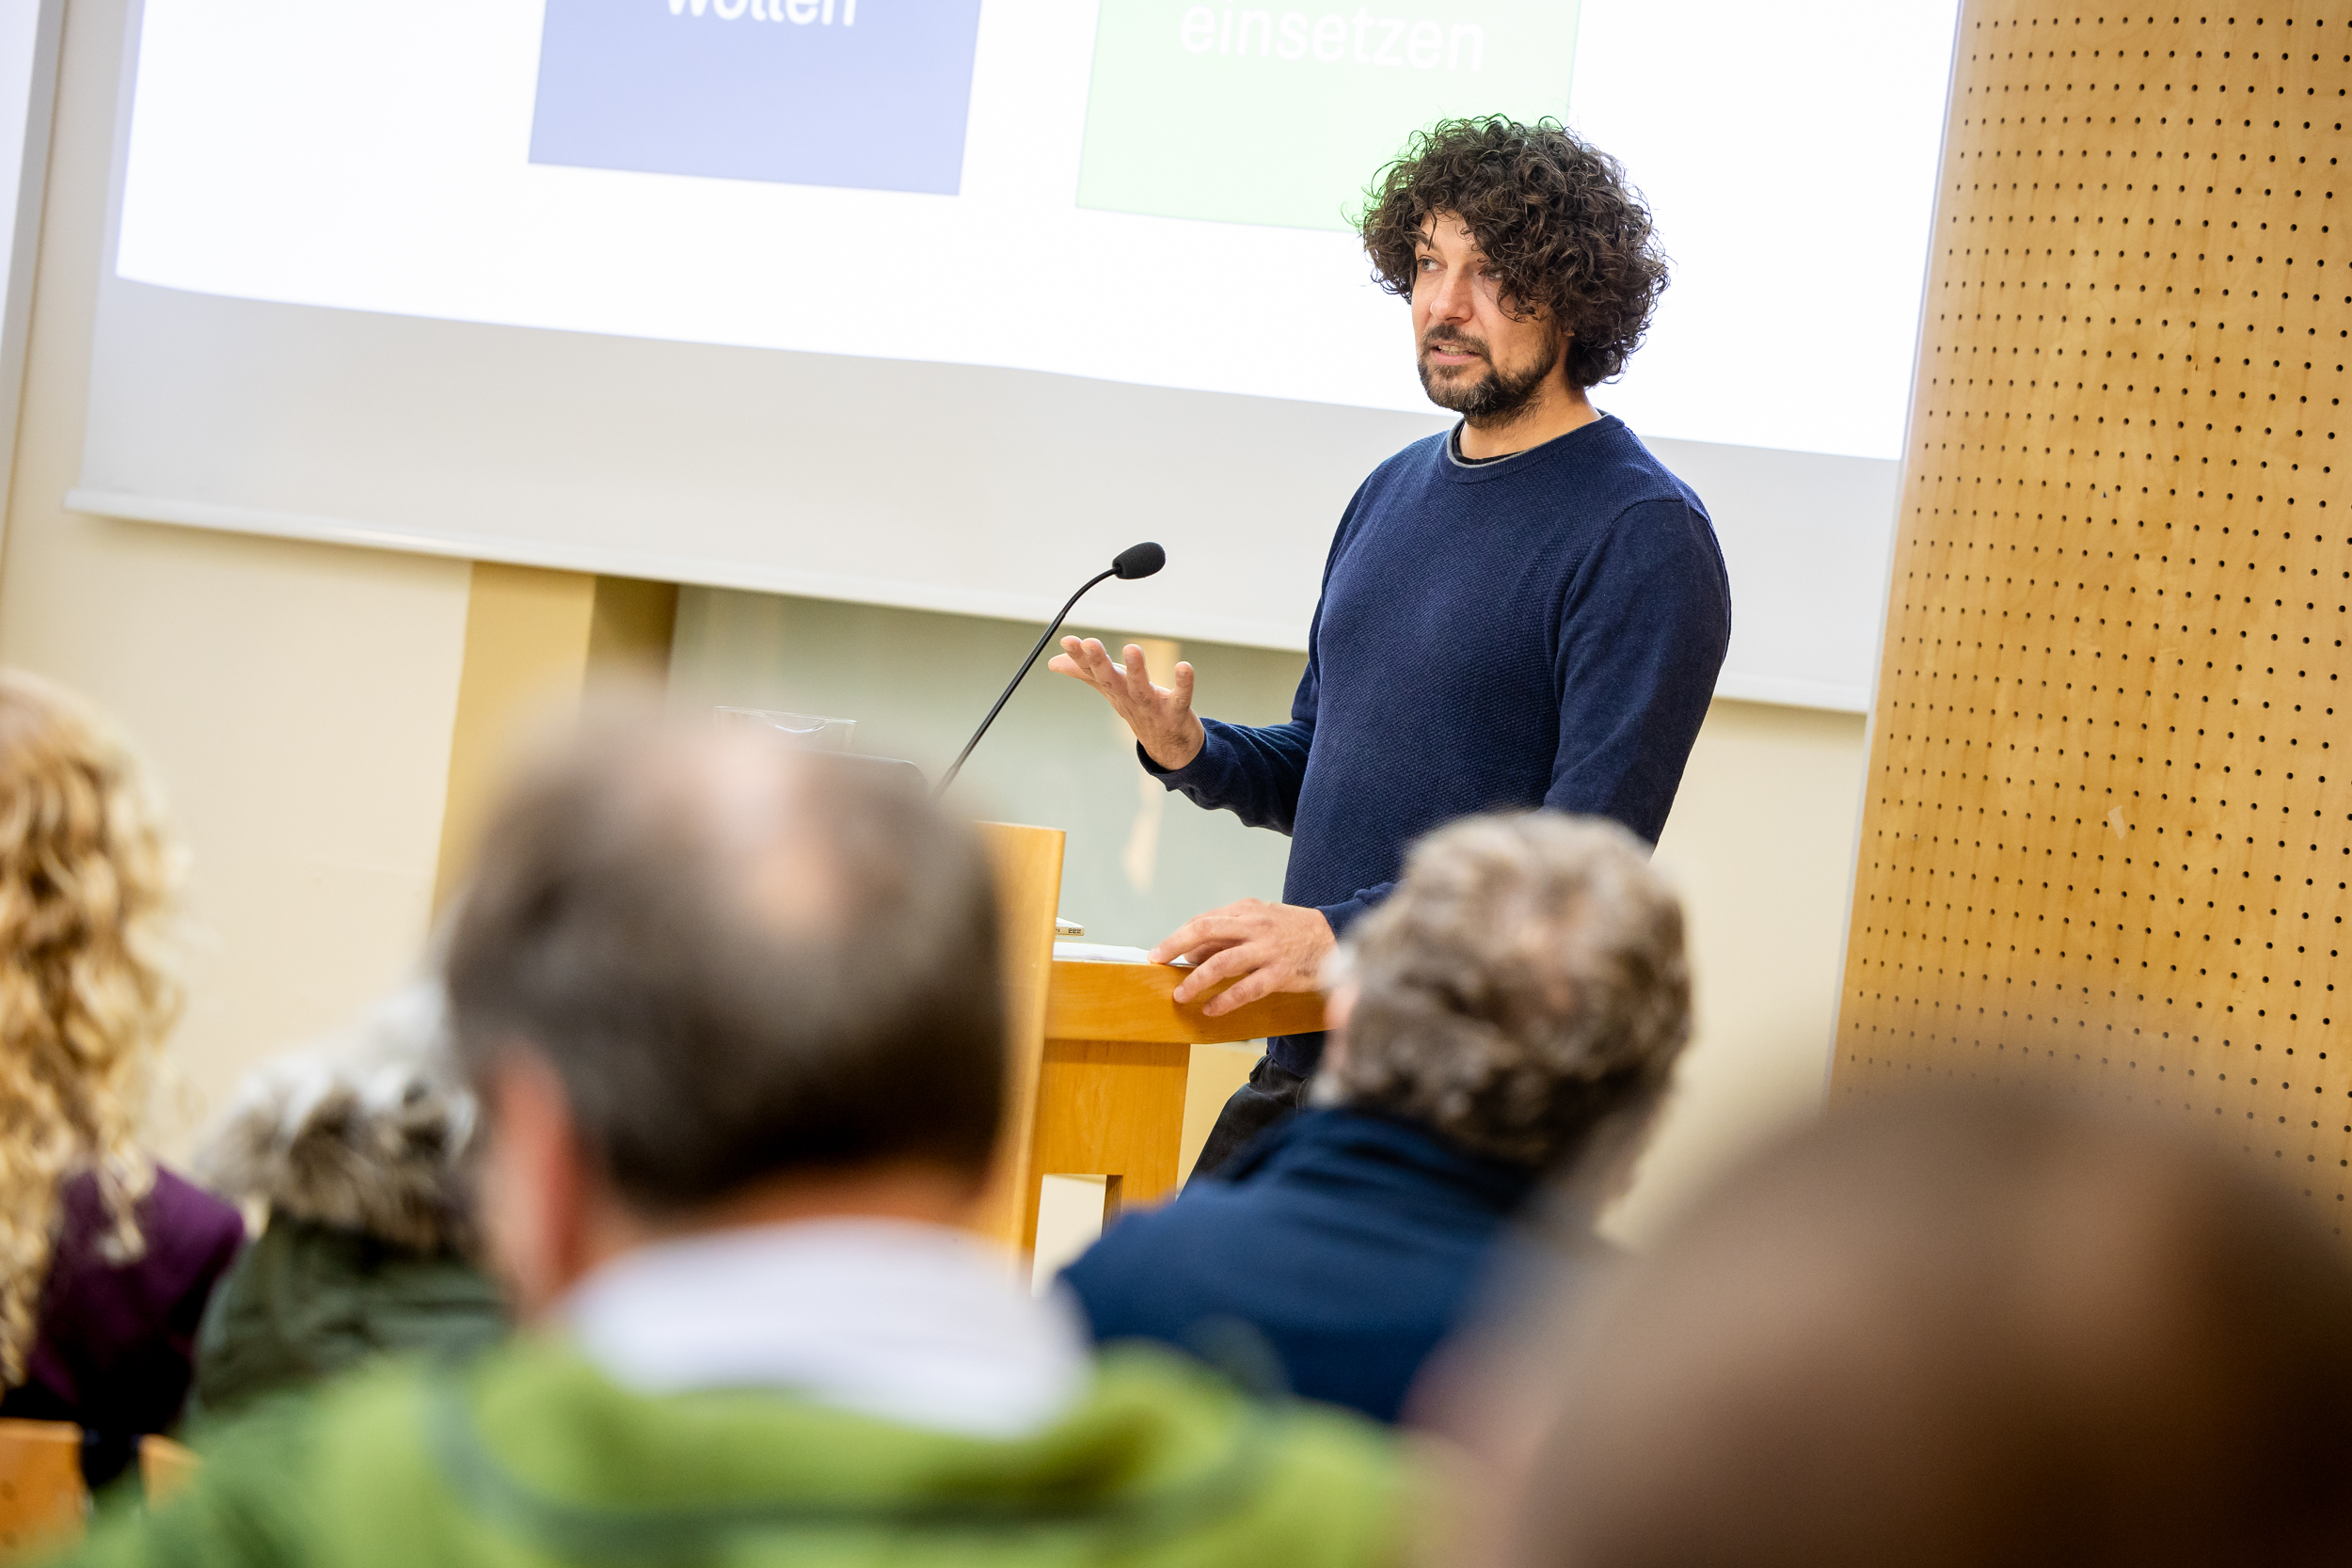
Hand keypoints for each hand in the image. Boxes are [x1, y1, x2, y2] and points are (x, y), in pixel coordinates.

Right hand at [1047, 638, 1205, 770]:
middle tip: (1089, 643)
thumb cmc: (1139, 709)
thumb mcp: (1110, 689)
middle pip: (1111, 680)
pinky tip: (1184, 667)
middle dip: (1099, 662)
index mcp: (1113, 690)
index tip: (1067, 640)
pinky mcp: (1177, 711)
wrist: (1169, 746)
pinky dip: (1184, 684)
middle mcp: (1129, 699)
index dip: (1078, 657)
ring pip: (1141, 689)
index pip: (1092, 672)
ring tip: (1131, 648)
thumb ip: (1084, 674)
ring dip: (1137, 671)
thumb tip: (1053, 662)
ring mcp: (1152, 708)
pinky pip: (1180, 698)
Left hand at [1152, 899, 1334, 1017]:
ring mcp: (1267, 950)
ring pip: (1222, 963)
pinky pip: (1245, 990)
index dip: (1179, 937)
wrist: (1334, 938)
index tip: (1161, 952)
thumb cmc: (1293, 930)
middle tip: (1158, 962)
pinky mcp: (1279, 974)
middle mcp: (1254, 927)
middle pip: (1205, 932)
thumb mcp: (1260, 919)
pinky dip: (1225, 1000)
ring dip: (1196, 980)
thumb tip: (1192, 952)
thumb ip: (1228, 931)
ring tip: (1180, 995)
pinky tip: (1211, 1009)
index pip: (1204, 921)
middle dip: (1176, 947)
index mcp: (1247, 911)